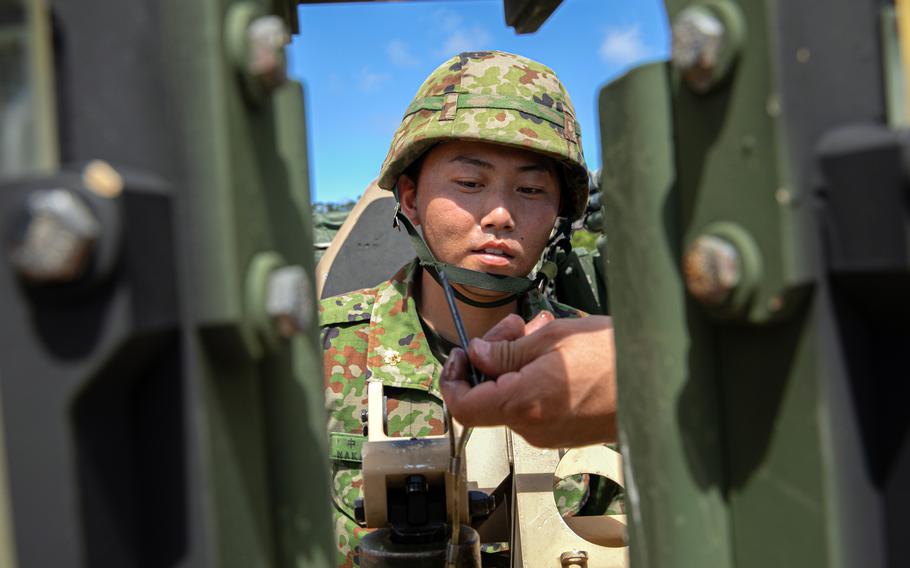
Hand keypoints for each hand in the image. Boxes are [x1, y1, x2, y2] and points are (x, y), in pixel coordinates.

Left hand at [440, 313, 616, 447]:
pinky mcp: (567, 431)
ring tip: (544, 328)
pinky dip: (536, 375)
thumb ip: (505, 350)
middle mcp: (532, 428)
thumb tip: (477, 355)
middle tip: (514, 325)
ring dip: (519, 360)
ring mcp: (551, 434)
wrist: (664, 383)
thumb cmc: (612, 355)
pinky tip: (559, 350)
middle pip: (490, 394)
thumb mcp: (551, 338)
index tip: (459, 354)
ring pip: (514, 395)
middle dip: (494, 355)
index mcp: (521, 404)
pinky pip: (536, 403)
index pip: (463, 406)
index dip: (453, 379)